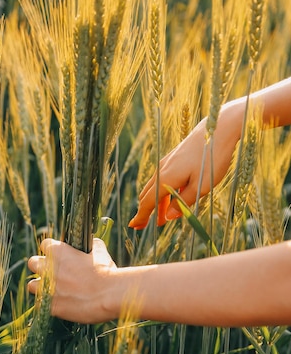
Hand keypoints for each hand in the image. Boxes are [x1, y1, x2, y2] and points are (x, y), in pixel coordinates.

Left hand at [28, 237, 117, 323]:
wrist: (109, 295)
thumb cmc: (106, 271)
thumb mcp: (100, 251)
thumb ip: (90, 246)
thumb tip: (92, 245)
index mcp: (58, 251)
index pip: (45, 245)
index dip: (53, 250)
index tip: (60, 256)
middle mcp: (48, 268)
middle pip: (33, 263)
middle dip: (41, 267)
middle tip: (53, 272)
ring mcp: (47, 287)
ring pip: (32, 285)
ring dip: (41, 286)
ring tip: (53, 290)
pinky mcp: (51, 306)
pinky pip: (40, 304)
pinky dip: (48, 304)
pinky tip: (59, 303)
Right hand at [129, 100, 243, 228]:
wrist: (218, 127)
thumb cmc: (213, 157)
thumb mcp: (202, 186)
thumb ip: (184, 202)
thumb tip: (168, 216)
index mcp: (166, 178)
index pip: (148, 202)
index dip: (141, 216)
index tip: (134, 227)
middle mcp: (162, 169)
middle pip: (148, 194)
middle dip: (145, 211)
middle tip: (144, 226)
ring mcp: (167, 161)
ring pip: (155, 186)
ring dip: (156, 202)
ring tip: (162, 216)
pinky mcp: (175, 157)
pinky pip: (162, 178)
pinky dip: (162, 191)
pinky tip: (172, 196)